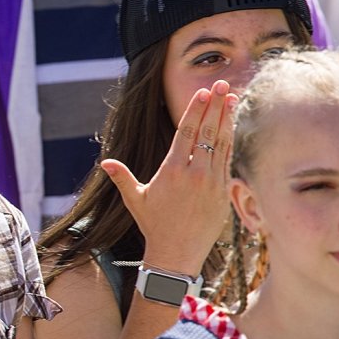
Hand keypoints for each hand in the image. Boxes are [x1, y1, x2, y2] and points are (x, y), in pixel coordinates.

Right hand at [101, 80, 238, 275]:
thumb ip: (122, 177)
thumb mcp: (135, 199)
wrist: (177, 254)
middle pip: (207, 132)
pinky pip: (227, 160)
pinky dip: (230, 140)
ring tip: (232, 98)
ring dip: (227, 119)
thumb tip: (106, 163)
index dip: (196, 110)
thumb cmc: (154, 225)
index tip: (204, 92)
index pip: (187, 132)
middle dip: (215, 106)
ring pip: (221, 143)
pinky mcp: (222, 192)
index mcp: (172, 170)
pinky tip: (231, 126)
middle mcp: (194, 173)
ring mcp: (211, 182)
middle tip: (222, 84)